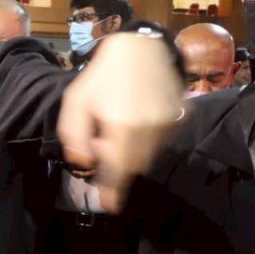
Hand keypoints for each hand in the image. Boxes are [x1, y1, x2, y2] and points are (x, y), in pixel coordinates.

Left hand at [58, 34, 182, 211]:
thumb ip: (74, 135)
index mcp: (122, 125)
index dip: (114, 190)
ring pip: (149, 155)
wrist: (140, 48)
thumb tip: (82, 162)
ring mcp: (168, 122)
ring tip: (115, 130)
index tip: (110, 205)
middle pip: (134, 165)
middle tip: (102, 149)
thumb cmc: (100, 76)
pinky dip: (145, 142)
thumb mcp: (76, 102)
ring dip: (131, 154)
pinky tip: (132, 122)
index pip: (118, 169)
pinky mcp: (180, 117)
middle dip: (118, 168)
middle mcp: (149, 127)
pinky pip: (161, 141)